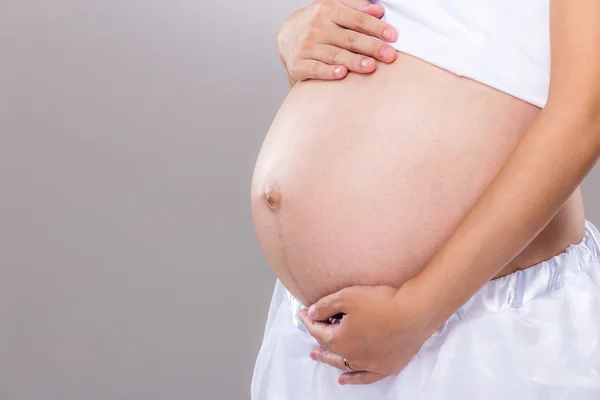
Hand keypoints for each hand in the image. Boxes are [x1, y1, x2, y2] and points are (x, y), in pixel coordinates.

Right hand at [277, 0, 397, 81]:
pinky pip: (316, 69)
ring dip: (354, 61)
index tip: (393, 36)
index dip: (376, 28)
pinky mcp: (298, 63)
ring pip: (334, 54)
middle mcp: (316, 27)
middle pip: (349, 38)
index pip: (356, 19)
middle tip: (389, 55)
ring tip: (371, 67)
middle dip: (371, 47)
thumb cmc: (317, 24)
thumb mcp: (334, 8)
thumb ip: (356, 8)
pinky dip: (329, 72)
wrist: (286, 37)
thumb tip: (378, 10)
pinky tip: (342, 74)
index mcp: (327, 9)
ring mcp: (306, 46)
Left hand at [298, 280, 438, 384]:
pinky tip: (344, 378)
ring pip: (342, 364)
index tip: (305, 312)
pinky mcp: (385, 367)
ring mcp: (369, 364)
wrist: (414, 313)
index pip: (318, 330)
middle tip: (309, 330)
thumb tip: (312, 313)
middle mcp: (351, 356)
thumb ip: (325, 306)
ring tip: (317, 356)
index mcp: (339, 340)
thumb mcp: (346, 296)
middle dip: (316, 338)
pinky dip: (352, 378)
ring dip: (328, 359)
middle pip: (328, 348)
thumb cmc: (381, 303)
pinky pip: (364, 377)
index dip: (309, 320)